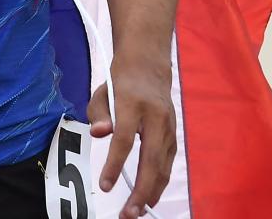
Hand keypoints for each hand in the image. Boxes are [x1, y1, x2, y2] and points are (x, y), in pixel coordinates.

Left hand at [87, 60, 176, 218]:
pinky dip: (159, 183)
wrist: (148, 67)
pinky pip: (167, 164)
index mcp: (133, 103)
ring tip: (136, 211)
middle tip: (128, 212)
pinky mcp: (174, 135)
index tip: (105, 186)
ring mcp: (169, 127)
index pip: (124, 139)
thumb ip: (97, 114)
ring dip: (151, 192)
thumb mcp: (101, 92)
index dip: (115, 164)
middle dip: (141, 190)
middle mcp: (156, 117)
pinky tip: (148, 197)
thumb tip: (98, 134)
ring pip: (163, 166)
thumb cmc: (120, 83)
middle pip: (150, 159)